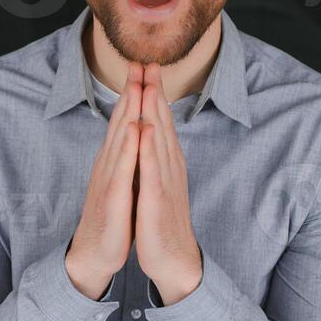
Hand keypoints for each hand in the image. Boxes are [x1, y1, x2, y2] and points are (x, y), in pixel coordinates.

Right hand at [65, 62, 144, 299]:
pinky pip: (121, 168)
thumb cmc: (113, 217)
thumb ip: (128, 158)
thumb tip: (136, 136)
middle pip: (121, 121)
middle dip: (132, 91)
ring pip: (120, 138)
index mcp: (115, 160)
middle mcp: (109, 164)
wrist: (95, 252)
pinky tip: (133, 129)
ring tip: (138, 84)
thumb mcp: (123, 182)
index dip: (135, 94)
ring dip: (129, 110)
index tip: (145, 68)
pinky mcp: (111, 197)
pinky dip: (128, 147)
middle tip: (140, 62)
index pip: (126, 120)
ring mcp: (108, 179)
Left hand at [134, 61, 202, 304]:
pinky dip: (150, 149)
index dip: (153, 93)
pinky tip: (147, 130)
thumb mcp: (157, 184)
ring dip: (154, 111)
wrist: (173, 259)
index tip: (147, 66)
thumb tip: (151, 136)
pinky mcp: (158, 201)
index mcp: (166, 163)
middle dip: (154, 91)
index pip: (160, 122)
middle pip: (161, 123)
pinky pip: (153, 171)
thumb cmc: (162, 222)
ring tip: (149, 84)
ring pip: (159, 140)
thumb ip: (155, 160)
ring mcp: (165, 182)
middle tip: (149, 61)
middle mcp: (169, 168)